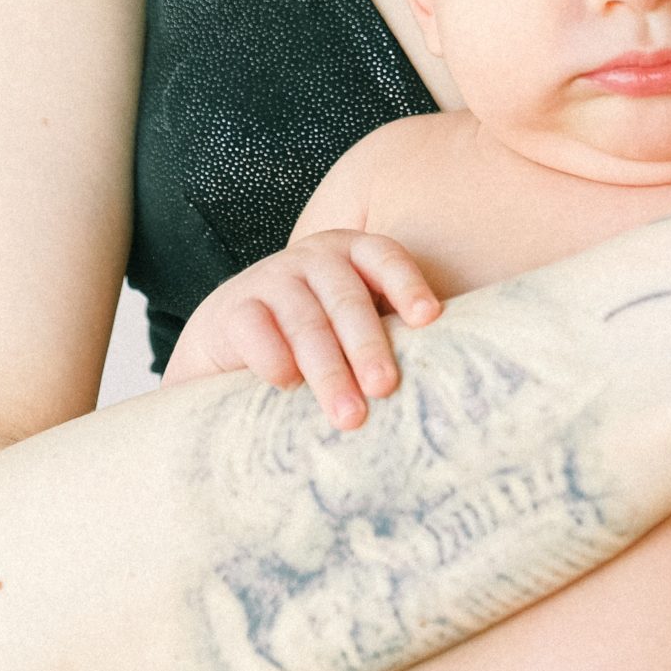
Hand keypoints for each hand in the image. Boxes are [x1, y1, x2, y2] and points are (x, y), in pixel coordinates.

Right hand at [161, 230, 441, 429]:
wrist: (225, 344)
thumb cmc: (311, 342)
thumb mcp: (350, 329)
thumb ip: (388, 336)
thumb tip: (444, 380)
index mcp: (351, 255)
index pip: (384, 257)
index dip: (406, 284)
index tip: (428, 318)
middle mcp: (312, 259)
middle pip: (347, 299)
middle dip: (368, 346)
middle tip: (385, 388)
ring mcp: (269, 279)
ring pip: (306, 322)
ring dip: (329, 371)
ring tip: (349, 416)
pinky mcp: (230, 308)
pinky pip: (255, 329)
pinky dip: (274, 358)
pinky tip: (287, 386)